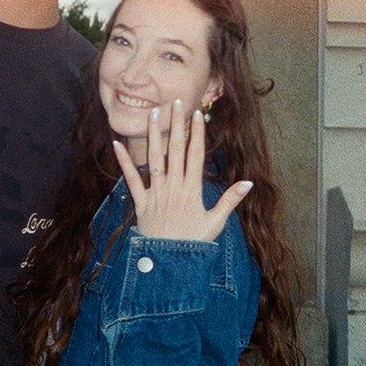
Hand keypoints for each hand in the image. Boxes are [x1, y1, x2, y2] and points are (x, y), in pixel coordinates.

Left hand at [112, 99, 251, 242]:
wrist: (170, 262)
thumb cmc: (194, 242)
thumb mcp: (216, 222)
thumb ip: (230, 200)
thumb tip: (248, 183)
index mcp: (192, 189)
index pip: (195, 154)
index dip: (196, 133)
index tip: (197, 114)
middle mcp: (174, 186)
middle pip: (175, 150)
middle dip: (176, 125)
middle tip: (176, 102)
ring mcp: (156, 193)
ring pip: (154, 159)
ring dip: (153, 135)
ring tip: (153, 112)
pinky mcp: (141, 201)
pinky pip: (131, 179)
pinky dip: (124, 162)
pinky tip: (117, 144)